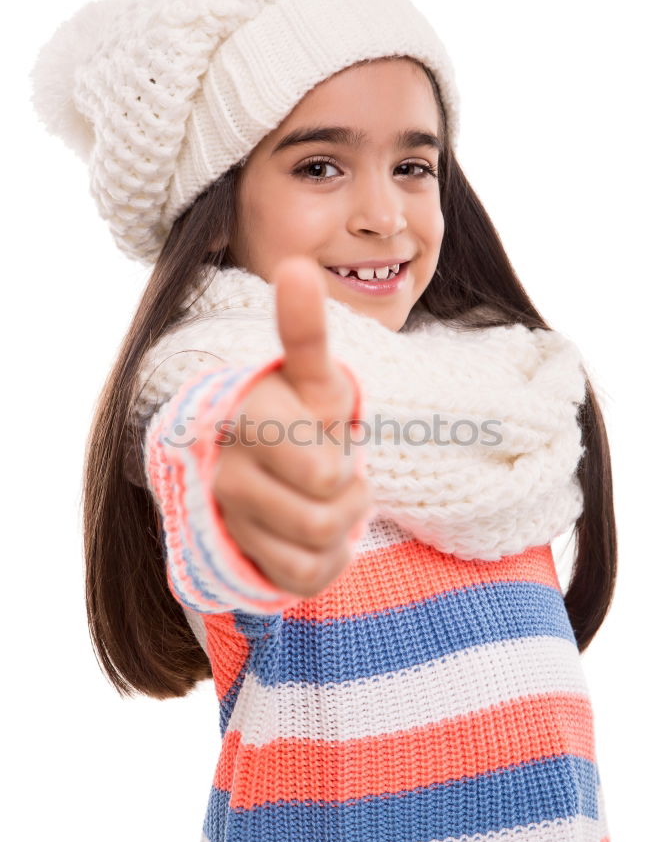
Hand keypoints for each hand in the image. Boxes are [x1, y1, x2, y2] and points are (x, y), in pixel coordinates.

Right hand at [211, 257, 372, 596]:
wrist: (270, 482)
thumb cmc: (301, 424)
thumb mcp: (316, 382)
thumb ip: (305, 332)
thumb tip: (295, 267)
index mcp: (255, 403)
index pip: (287, 399)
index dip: (313, 406)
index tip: (311, 384)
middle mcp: (231, 455)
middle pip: (328, 483)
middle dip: (353, 483)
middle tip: (341, 473)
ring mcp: (232, 508)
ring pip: (319, 534)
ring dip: (344, 523)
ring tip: (331, 503)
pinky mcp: (241, 553)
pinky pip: (305, 575)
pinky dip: (327, 561)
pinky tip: (316, 539)